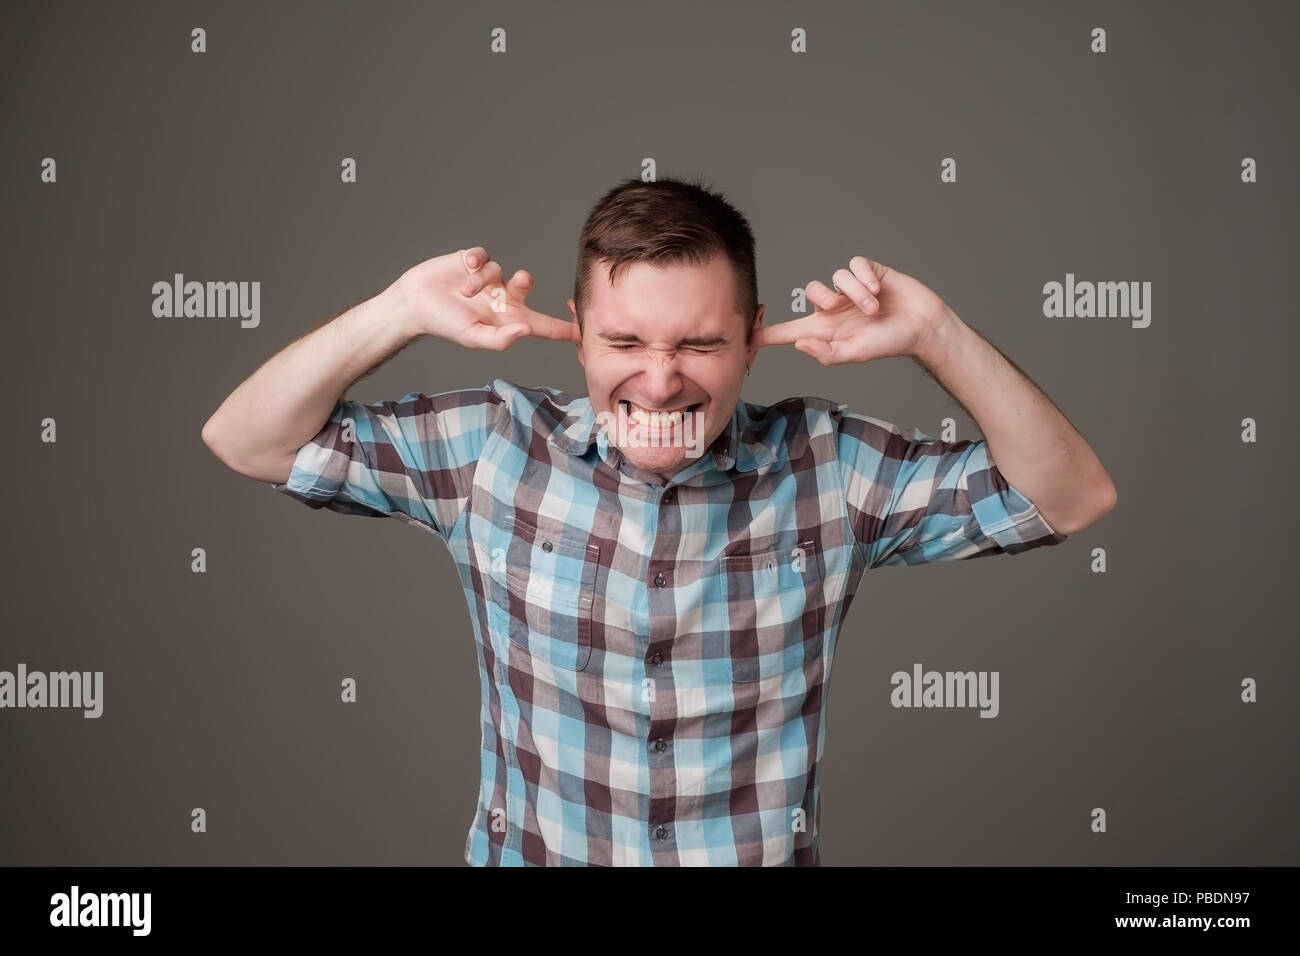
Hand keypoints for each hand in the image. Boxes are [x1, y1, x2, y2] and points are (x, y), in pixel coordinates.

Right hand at [396, 247, 578, 349]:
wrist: (413, 303)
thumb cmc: (443, 324)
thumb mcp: (472, 337)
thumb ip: (499, 338)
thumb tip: (524, 330)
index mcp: (506, 319)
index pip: (543, 326)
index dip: (564, 328)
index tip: (586, 330)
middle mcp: (500, 298)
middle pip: (526, 287)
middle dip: (524, 282)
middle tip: (518, 282)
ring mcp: (487, 279)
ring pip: (499, 270)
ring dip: (483, 280)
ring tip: (464, 291)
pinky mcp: (472, 261)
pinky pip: (484, 255)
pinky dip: (476, 261)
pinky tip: (465, 267)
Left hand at [755, 255, 949, 364]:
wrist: (922, 324)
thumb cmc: (889, 342)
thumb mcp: (856, 353)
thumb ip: (827, 353)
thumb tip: (799, 345)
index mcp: (827, 330)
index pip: (791, 331)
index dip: (768, 333)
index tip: (746, 337)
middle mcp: (835, 308)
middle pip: (811, 291)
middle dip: (824, 297)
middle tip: (842, 307)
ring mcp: (851, 289)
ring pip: (836, 278)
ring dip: (855, 293)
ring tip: (875, 307)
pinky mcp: (867, 272)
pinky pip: (854, 265)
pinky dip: (865, 278)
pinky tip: (879, 289)